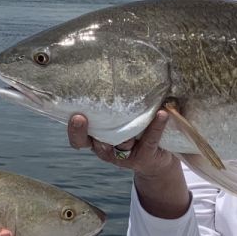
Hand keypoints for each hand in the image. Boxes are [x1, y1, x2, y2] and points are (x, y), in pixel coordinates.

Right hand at [69, 110, 189, 218]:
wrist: (157, 162)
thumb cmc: (133, 135)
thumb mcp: (117, 124)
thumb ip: (112, 109)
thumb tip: (115, 73)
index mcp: (97, 141)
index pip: (79, 140)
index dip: (74, 131)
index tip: (75, 116)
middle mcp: (108, 151)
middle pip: (97, 141)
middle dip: (88, 130)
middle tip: (81, 116)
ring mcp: (126, 156)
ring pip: (123, 140)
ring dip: (129, 124)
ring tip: (134, 106)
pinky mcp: (145, 156)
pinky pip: (150, 139)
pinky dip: (156, 126)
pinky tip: (162, 113)